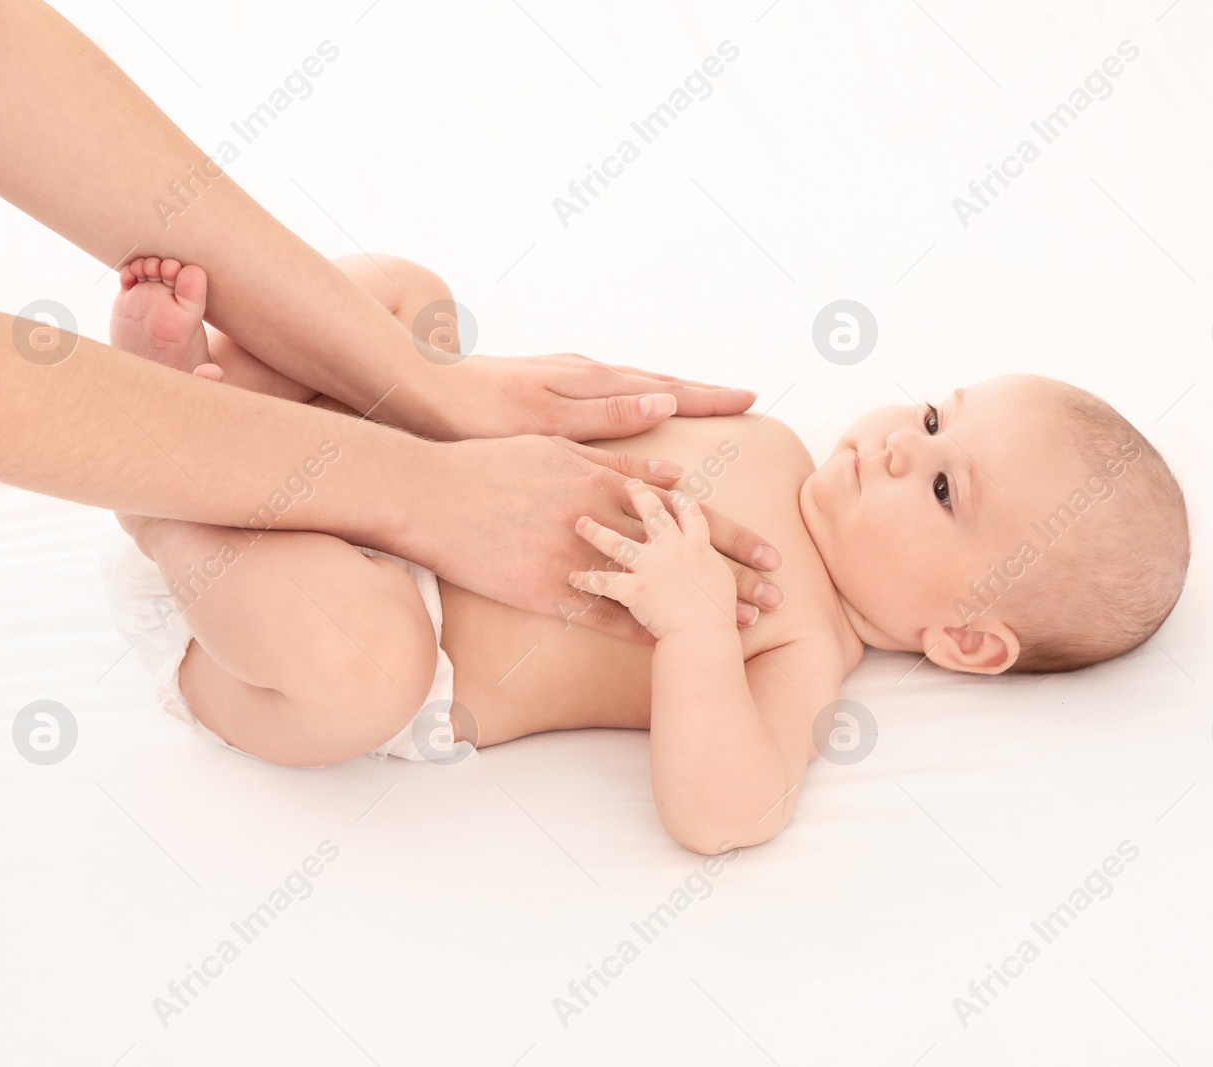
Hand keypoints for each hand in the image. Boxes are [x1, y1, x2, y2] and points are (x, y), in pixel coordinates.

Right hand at [403, 436, 782, 643]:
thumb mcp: (560, 445)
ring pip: (654, 590)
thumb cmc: (493, 462)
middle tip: (778, 595)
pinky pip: (603, 617)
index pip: (687, 512)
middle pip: (684, 554)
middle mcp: (602, 520)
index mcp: (607, 481)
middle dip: (735, 575)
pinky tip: (672, 648)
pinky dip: (641, 632)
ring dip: (699, 610)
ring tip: (742, 629)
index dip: (731, 534)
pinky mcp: (547, 589)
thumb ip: (619, 457)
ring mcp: (576, 558)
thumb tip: (671, 470)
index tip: (771, 550)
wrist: (434, 494)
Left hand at [426, 353, 757, 440]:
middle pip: (657, 384)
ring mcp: (564, 377)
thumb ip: (608, 413)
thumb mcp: (547, 420)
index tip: (750, 400)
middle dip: (701, 393)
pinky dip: (633, 396)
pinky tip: (629, 403)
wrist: (416, 389)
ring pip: (633, 385)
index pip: (666, 392)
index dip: (709, 399)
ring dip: (670, 392)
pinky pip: (607, 390)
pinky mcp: (545, 385)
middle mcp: (583, 374)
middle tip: (743, 397)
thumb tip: (666, 403)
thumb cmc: (477, 412)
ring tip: (700, 398)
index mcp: (590, 384)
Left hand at [568, 481, 736, 639]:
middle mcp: (671, 548)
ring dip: (596, 532)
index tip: (675, 495)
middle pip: (653, 515)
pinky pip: (603, 582)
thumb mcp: (728, 583)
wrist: (703, 634)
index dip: (682, 503)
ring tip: (581, 523)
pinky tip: (573, 577)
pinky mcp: (632, 589)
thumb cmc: (721, 614)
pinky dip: (586, 580)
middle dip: (640, 496)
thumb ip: (717, 568)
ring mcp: (650, 567)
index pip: (691, 515)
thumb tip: (713, 566)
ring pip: (617, 542)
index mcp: (697, 545)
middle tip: (630, 485)